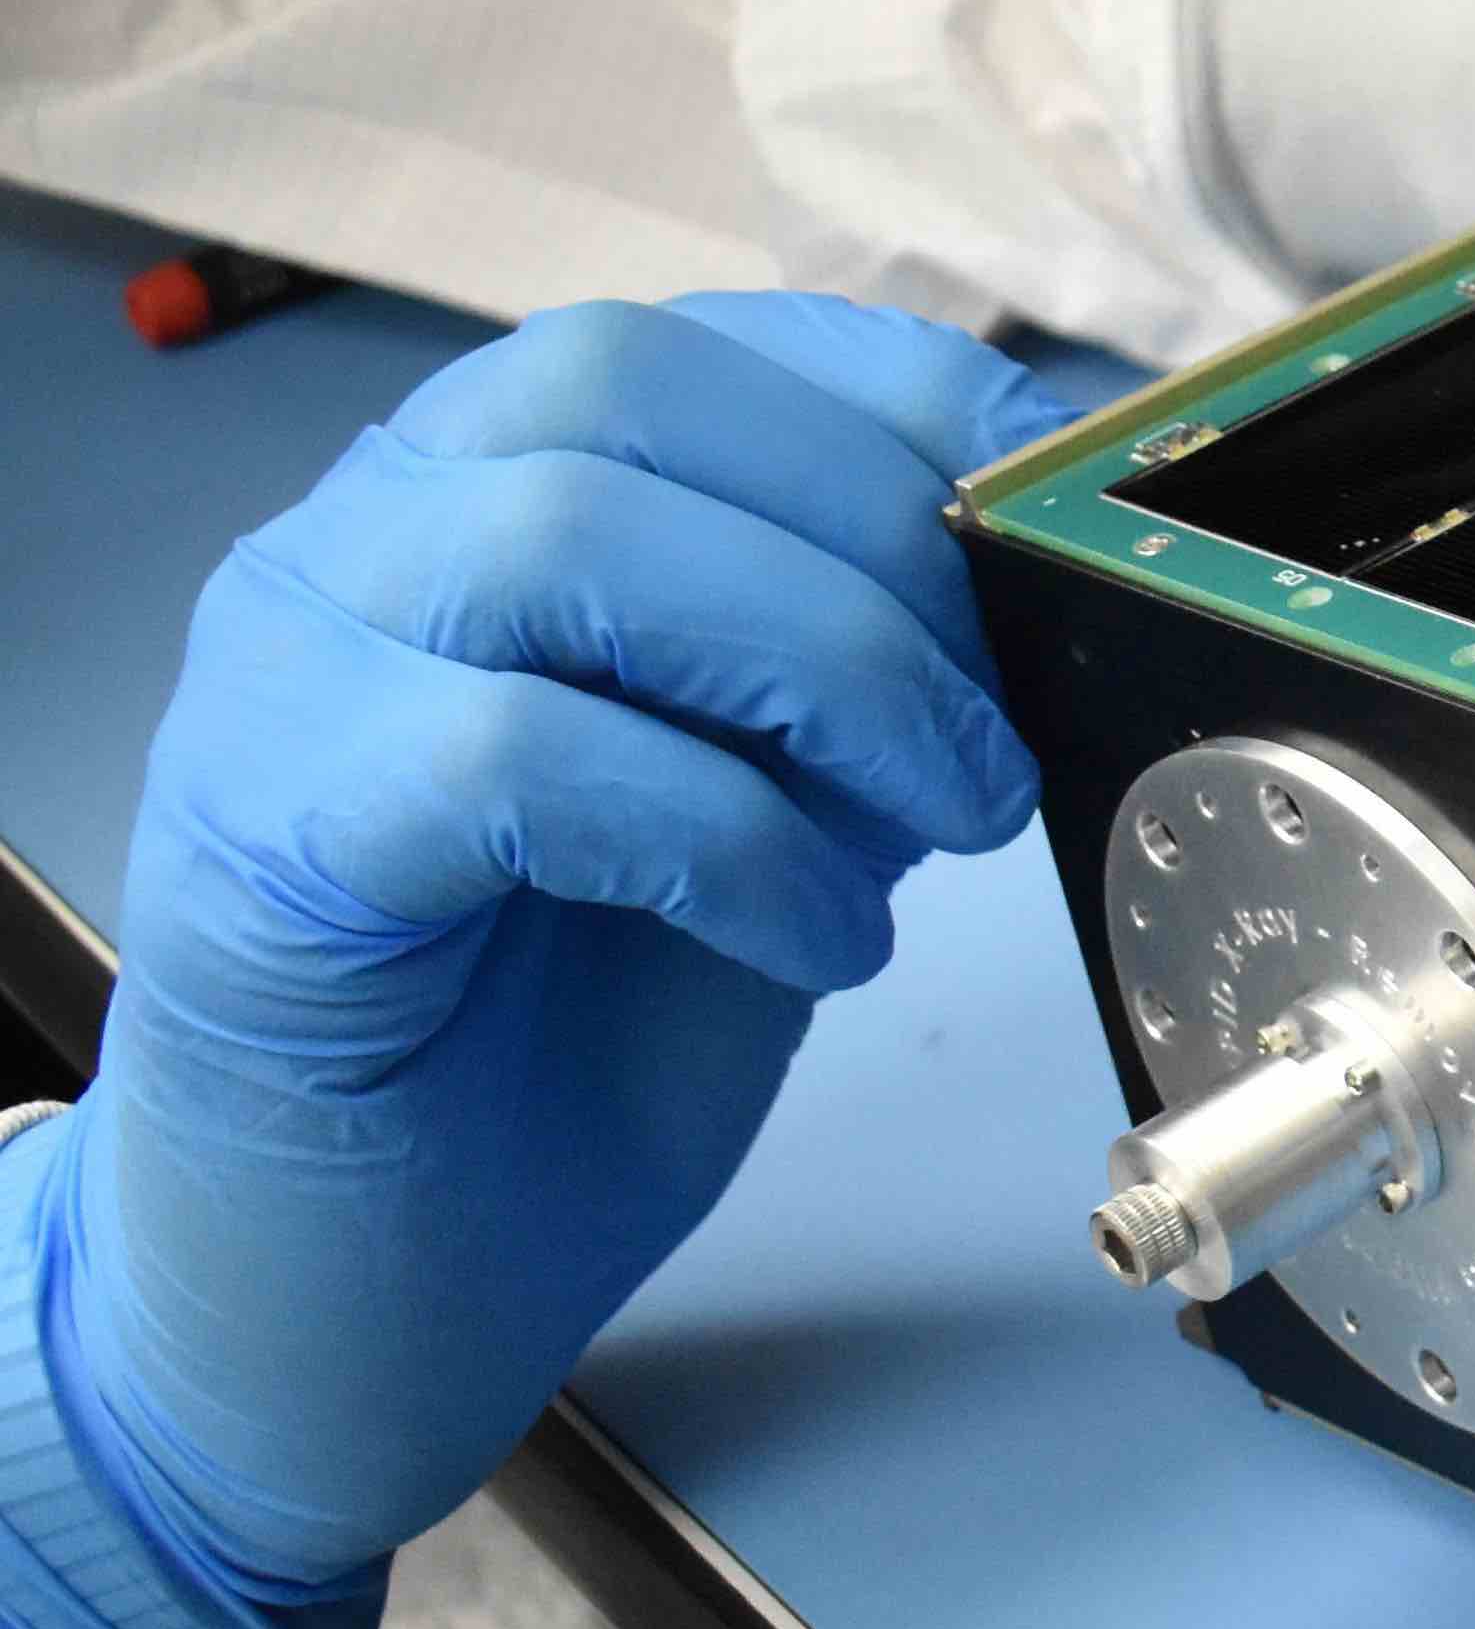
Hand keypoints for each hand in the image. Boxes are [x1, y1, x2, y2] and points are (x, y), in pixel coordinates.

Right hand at [6, 295, 1064, 1628]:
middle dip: (871, 535)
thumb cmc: (557, 1039)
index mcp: (487, 494)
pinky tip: (807, 943)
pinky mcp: (265, 833)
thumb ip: (862, 686)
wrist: (362, 1286)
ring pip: (563, 532)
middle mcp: (362, 539)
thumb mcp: (784, 814)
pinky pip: (508, 758)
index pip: (698, 341)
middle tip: (993, 729)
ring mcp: (285, 669)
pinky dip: (718, 838)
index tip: (1055, 515)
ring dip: (821, 670)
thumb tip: (1036, 588)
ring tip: (938, 827)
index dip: (903, 400)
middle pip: (617, 387)